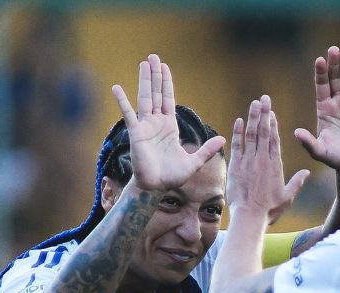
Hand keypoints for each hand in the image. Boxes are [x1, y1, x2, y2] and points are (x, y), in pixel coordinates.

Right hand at [111, 54, 225, 191]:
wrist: (156, 188)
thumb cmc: (172, 177)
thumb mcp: (194, 162)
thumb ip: (207, 150)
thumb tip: (223, 139)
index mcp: (169, 127)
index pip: (168, 99)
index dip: (167, 83)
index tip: (164, 67)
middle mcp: (156, 123)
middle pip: (156, 93)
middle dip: (156, 75)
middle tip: (153, 57)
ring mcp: (145, 127)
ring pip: (145, 98)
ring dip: (145, 80)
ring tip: (144, 63)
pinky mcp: (136, 133)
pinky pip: (128, 114)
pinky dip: (122, 101)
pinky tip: (116, 87)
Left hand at [228, 95, 309, 216]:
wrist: (250, 217)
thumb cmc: (269, 210)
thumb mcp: (288, 197)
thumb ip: (297, 183)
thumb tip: (307, 173)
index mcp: (275, 165)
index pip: (275, 140)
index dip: (274, 124)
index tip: (272, 113)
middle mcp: (262, 160)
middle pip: (264, 131)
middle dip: (264, 113)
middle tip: (264, 98)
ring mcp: (248, 161)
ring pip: (252, 134)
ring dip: (253, 117)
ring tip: (254, 103)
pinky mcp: (236, 166)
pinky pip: (237, 145)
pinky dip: (238, 132)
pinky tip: (240, 120)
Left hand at [294, 47, 339, 170]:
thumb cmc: (335, 157)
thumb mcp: (320, 151)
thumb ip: (308, 142)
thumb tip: (296, 133)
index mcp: (324, 108)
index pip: (321, 86)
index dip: (320, 73)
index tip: (319, 60)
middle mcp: (338, 102)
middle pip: (335, 79)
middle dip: (333, 65)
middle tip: (333, 49)